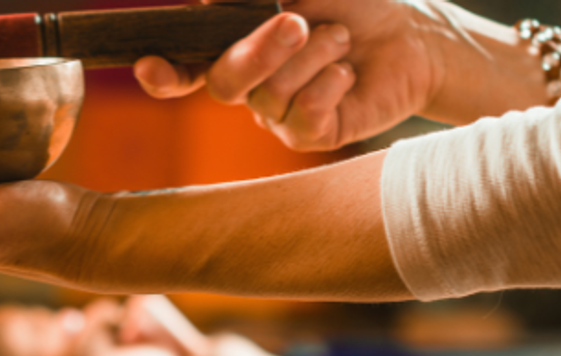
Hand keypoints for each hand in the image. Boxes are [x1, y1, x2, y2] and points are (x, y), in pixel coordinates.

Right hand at [134, 0, 438, 150]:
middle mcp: (252, 86)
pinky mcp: (311, 136)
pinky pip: (301, 117)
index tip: (148, 67)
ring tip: (341, 41)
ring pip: (269, 96)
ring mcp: (278, 115)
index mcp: (238, 47)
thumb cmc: (355, 4)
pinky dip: (327, 86)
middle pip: (223, 83)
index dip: (164, 73)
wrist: (412, 35)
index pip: (186, 68)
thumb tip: (211, 0)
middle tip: (298, 23)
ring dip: (312, 58)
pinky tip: (346, 73)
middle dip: (257, 51)